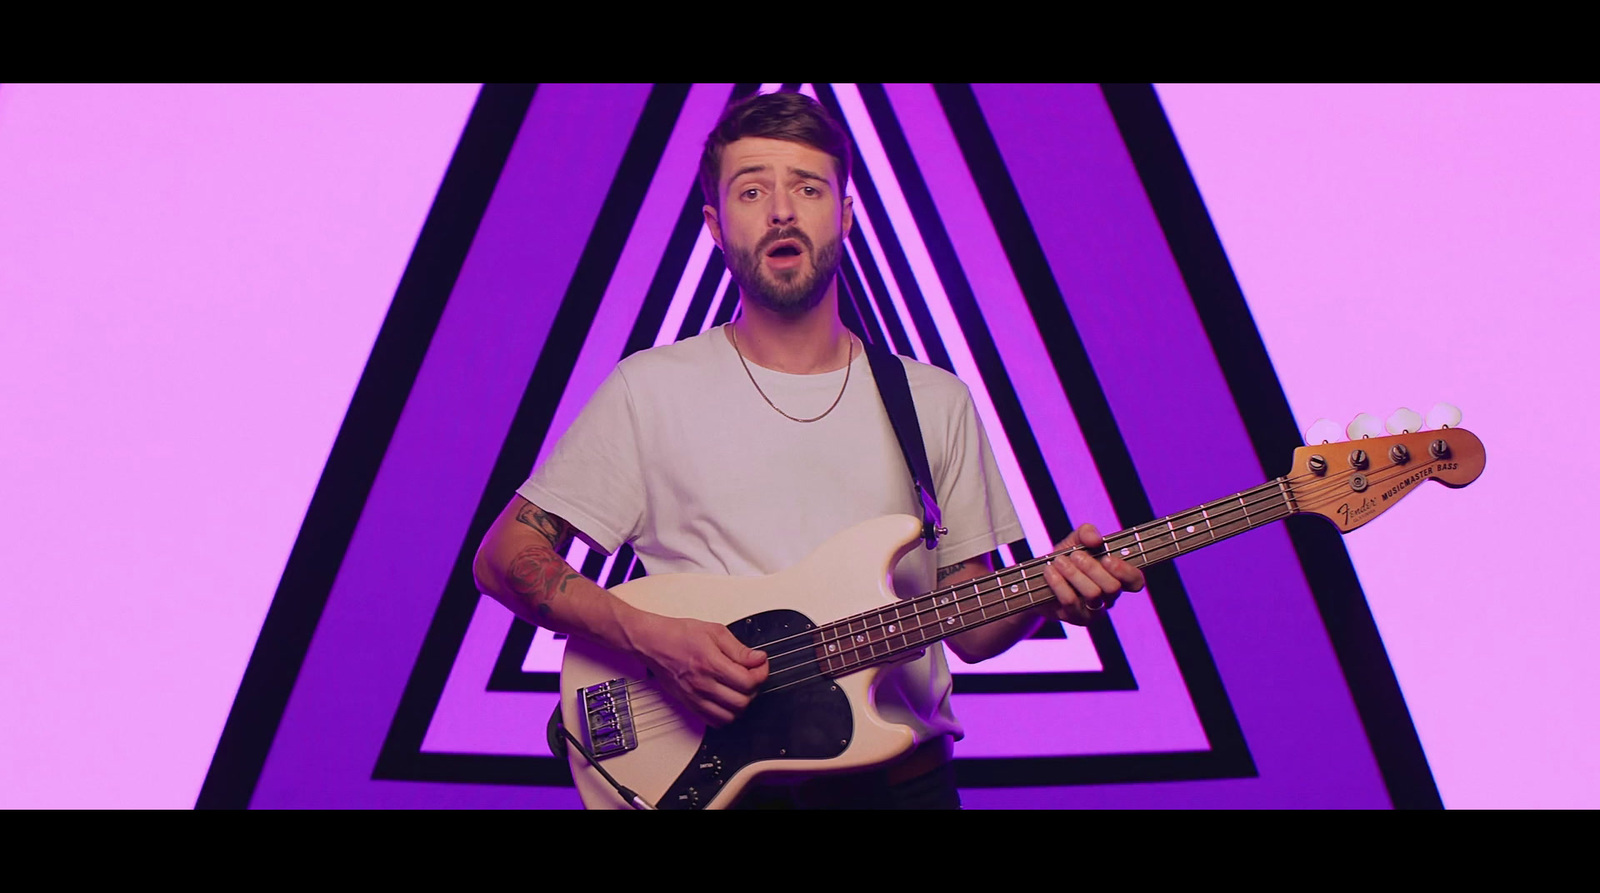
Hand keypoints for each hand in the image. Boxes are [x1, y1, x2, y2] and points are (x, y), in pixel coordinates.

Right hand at [629, 615, 769, 726]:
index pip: (748, 681)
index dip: (761, 673)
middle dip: (753, 689)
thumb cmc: (678, 634)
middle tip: (751, 675)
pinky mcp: (689, 704)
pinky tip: (727, 700)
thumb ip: (739, 648)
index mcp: (710, 663)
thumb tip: (757, 659)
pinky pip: (714, 722)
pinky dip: (726, 715)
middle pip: (742, 702)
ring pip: (730, 716)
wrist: (651, 642)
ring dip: (741, 704)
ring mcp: (694, 697)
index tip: (760, 665)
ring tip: (740, 689)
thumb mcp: (714, 631)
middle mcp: (702, 684)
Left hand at [1040, 523, 1144, 625]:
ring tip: (1059, 561)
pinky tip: (1050, 571)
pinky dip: (1059, 583)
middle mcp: (1109, 597)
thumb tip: (1096, 540)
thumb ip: (1087, 533)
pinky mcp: (1076, 618)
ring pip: (1093, 594)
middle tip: (1075, 555)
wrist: (1040, 579)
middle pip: (1113, 587)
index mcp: (1116, 577)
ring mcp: (1094, 610)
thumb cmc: (1065, 558)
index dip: (1125, 571)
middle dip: (1092, 568)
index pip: (1135, 581)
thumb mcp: (1075, 540)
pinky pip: (1071, 601)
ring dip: (1074, 573)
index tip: (1107, 558)